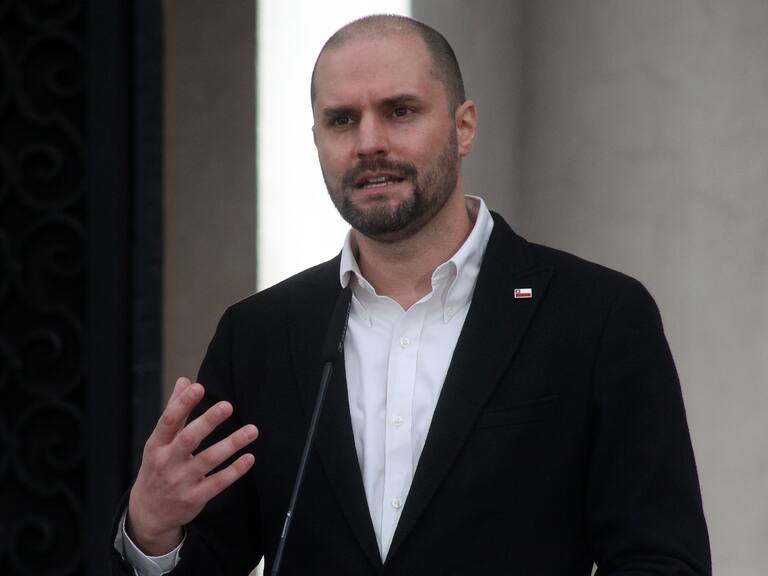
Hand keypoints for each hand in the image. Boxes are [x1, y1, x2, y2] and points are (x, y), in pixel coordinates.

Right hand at [126, 377, 257, 555]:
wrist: (148, 513)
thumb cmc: (157, 469)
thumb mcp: (158, 442)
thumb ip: (174, 410)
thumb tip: (184, 381)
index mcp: (156, 445)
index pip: (168, 421)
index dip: (183, 404)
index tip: (199, 387)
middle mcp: (167, 462)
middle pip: (188, 439)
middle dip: (208, 421)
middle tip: (227, 406)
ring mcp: (181, 481)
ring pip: (208, 460)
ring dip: (232, 444)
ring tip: (251, 430)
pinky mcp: (195, 497)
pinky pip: (218, 482)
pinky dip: (235, 470)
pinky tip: (249, 457)